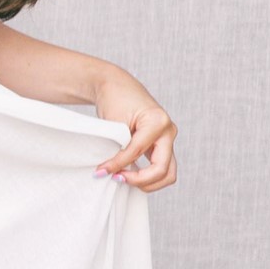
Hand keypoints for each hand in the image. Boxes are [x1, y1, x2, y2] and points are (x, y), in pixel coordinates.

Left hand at [93, 66, 177, 192]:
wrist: (117, 85)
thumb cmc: (115, 98)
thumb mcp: (115, 123)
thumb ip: (119, 147)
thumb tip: (114, 173)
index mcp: (158, 121)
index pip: (137, 151)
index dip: (118, 164)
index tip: (101, 171)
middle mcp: (168, 131)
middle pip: (162, 170)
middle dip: (139, 180)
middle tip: (117, 178)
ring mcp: (168, 138)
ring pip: (167, 174)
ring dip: (147, 182)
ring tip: (124, 178)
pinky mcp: (162, 144)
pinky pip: (161, 167)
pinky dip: (148, 176)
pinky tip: (130, 174)